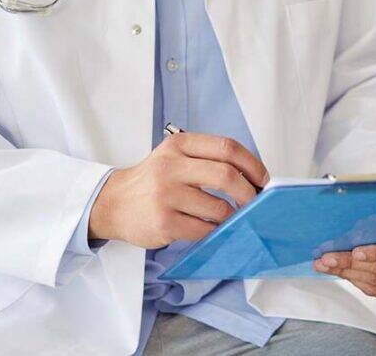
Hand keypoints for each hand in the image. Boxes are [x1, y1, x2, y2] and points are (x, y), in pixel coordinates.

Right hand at [88, 132, 269, 248]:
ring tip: (228, 217)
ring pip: (218, 208)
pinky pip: (204, 230)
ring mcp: (166, 195)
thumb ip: (207, 160)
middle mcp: (170, 166)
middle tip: (253, 202)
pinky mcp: (164, 222)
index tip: (262, 179)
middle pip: (227, 176)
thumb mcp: (175, 157)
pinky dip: (213, 231)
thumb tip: (252, 177)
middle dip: (248, 192)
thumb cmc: (152, 181)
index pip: (227, 147)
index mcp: (179, 144)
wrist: (113, 203)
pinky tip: (209, 228)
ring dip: (230, 217)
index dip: (252, 164)